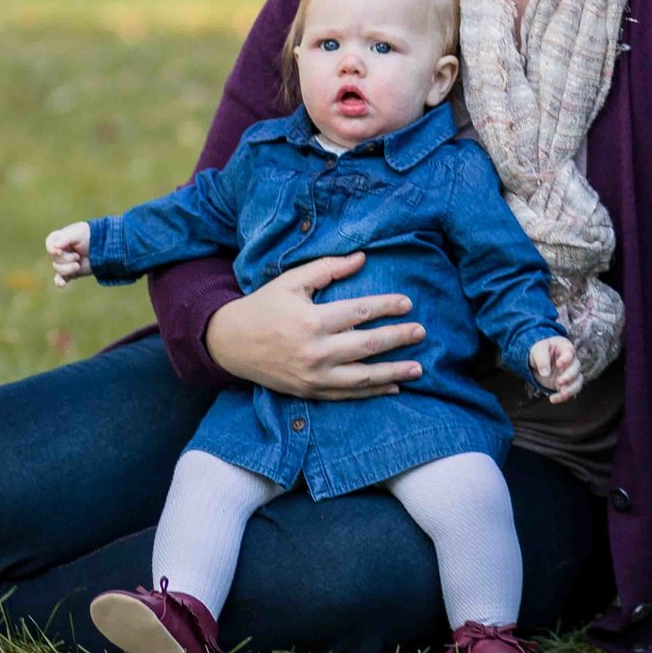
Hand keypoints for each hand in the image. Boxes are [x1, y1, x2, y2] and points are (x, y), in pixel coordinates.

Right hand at [45, 222, 90, 284]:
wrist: (106, 247)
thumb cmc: (92, 236)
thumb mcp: (79, 232)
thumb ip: (65, 238)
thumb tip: (54, 248)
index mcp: (61, 239)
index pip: (49, 244)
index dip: (52, 249)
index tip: (59, 251)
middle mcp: (61, 251)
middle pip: (54, 258)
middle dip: (66, 259)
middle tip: (78, 256)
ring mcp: (66, 262)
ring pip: (57, 269)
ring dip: (68, 268)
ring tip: (78, 265)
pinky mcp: (71, 272)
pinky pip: (60, 279)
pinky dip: (60, 282)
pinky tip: (62, 284)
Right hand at [202, 253, 429, 400]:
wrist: (230, 344)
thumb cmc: (264, 306)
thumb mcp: (291, 281)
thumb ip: (327, 269)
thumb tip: (362, 258)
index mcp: (311, 321)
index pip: (358, 313)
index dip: (385, 307)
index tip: (407, 303)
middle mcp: (314, 351)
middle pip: (366, 346)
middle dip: (397, 338)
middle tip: (421, 332)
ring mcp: (312, 376)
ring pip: (362, 377)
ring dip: (393, 372)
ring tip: (419, 368)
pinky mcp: (309, 392)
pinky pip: (347, 395)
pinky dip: (373, 393)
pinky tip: (394, 387)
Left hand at [530, 335, 580, 403]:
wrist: (537, 362)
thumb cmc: (539, 352)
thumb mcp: (537, 351)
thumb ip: (542, 359)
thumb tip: (545, 373)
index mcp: (565, 348)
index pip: (570, 352)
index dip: (566, 359)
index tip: (558, 364)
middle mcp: (571, 361)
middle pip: (576, 368)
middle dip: (569, 376)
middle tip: (559, 382)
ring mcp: (571, 373)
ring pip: (578, 382)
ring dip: (571, 389)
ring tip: (561, 394)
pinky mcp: (568, 384)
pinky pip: (571, 392)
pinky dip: (564, 397)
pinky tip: (554, 399)